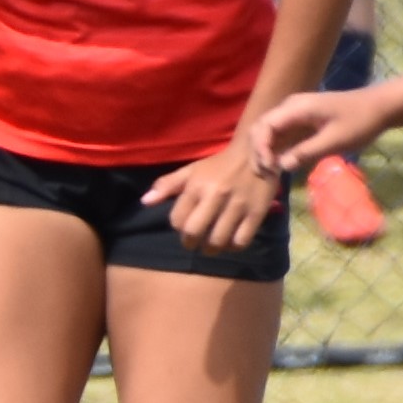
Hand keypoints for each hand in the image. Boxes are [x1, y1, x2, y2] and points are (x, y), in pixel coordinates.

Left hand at [148, 138, 281, 253]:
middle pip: (194, 232)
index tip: (184, 227)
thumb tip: (145, 202)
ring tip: (211, 246)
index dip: (178, 227)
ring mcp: (237, 206)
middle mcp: (215, 196)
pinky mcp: (257, 213)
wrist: (254, 154)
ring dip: (211, 249)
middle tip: (194, 243)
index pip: (177, 219)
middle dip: (190, 243)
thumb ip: (167, 185)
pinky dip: (233, 247)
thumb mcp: (191, 170)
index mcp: (196, 186)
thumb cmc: (218, 165)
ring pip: (218, 240)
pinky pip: (241, 241)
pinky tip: (230, 242)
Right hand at [251, 85, 384, 175]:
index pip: (265, 126)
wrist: (379, 108)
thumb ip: (306, 152)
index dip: (261, 148)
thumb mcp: (335, 141)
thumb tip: (281, 166)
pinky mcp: (300, 122)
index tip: (270, 168)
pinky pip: (281, 135)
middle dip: (258, 151)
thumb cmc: (359, 122)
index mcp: (297, 108)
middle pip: (260, 128)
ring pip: (268, 133)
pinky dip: (276, 150)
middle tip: (267, 175)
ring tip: (270, 174)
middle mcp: (290, 108)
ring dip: (265, 152)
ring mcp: (294, 114)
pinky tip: (279, 166)